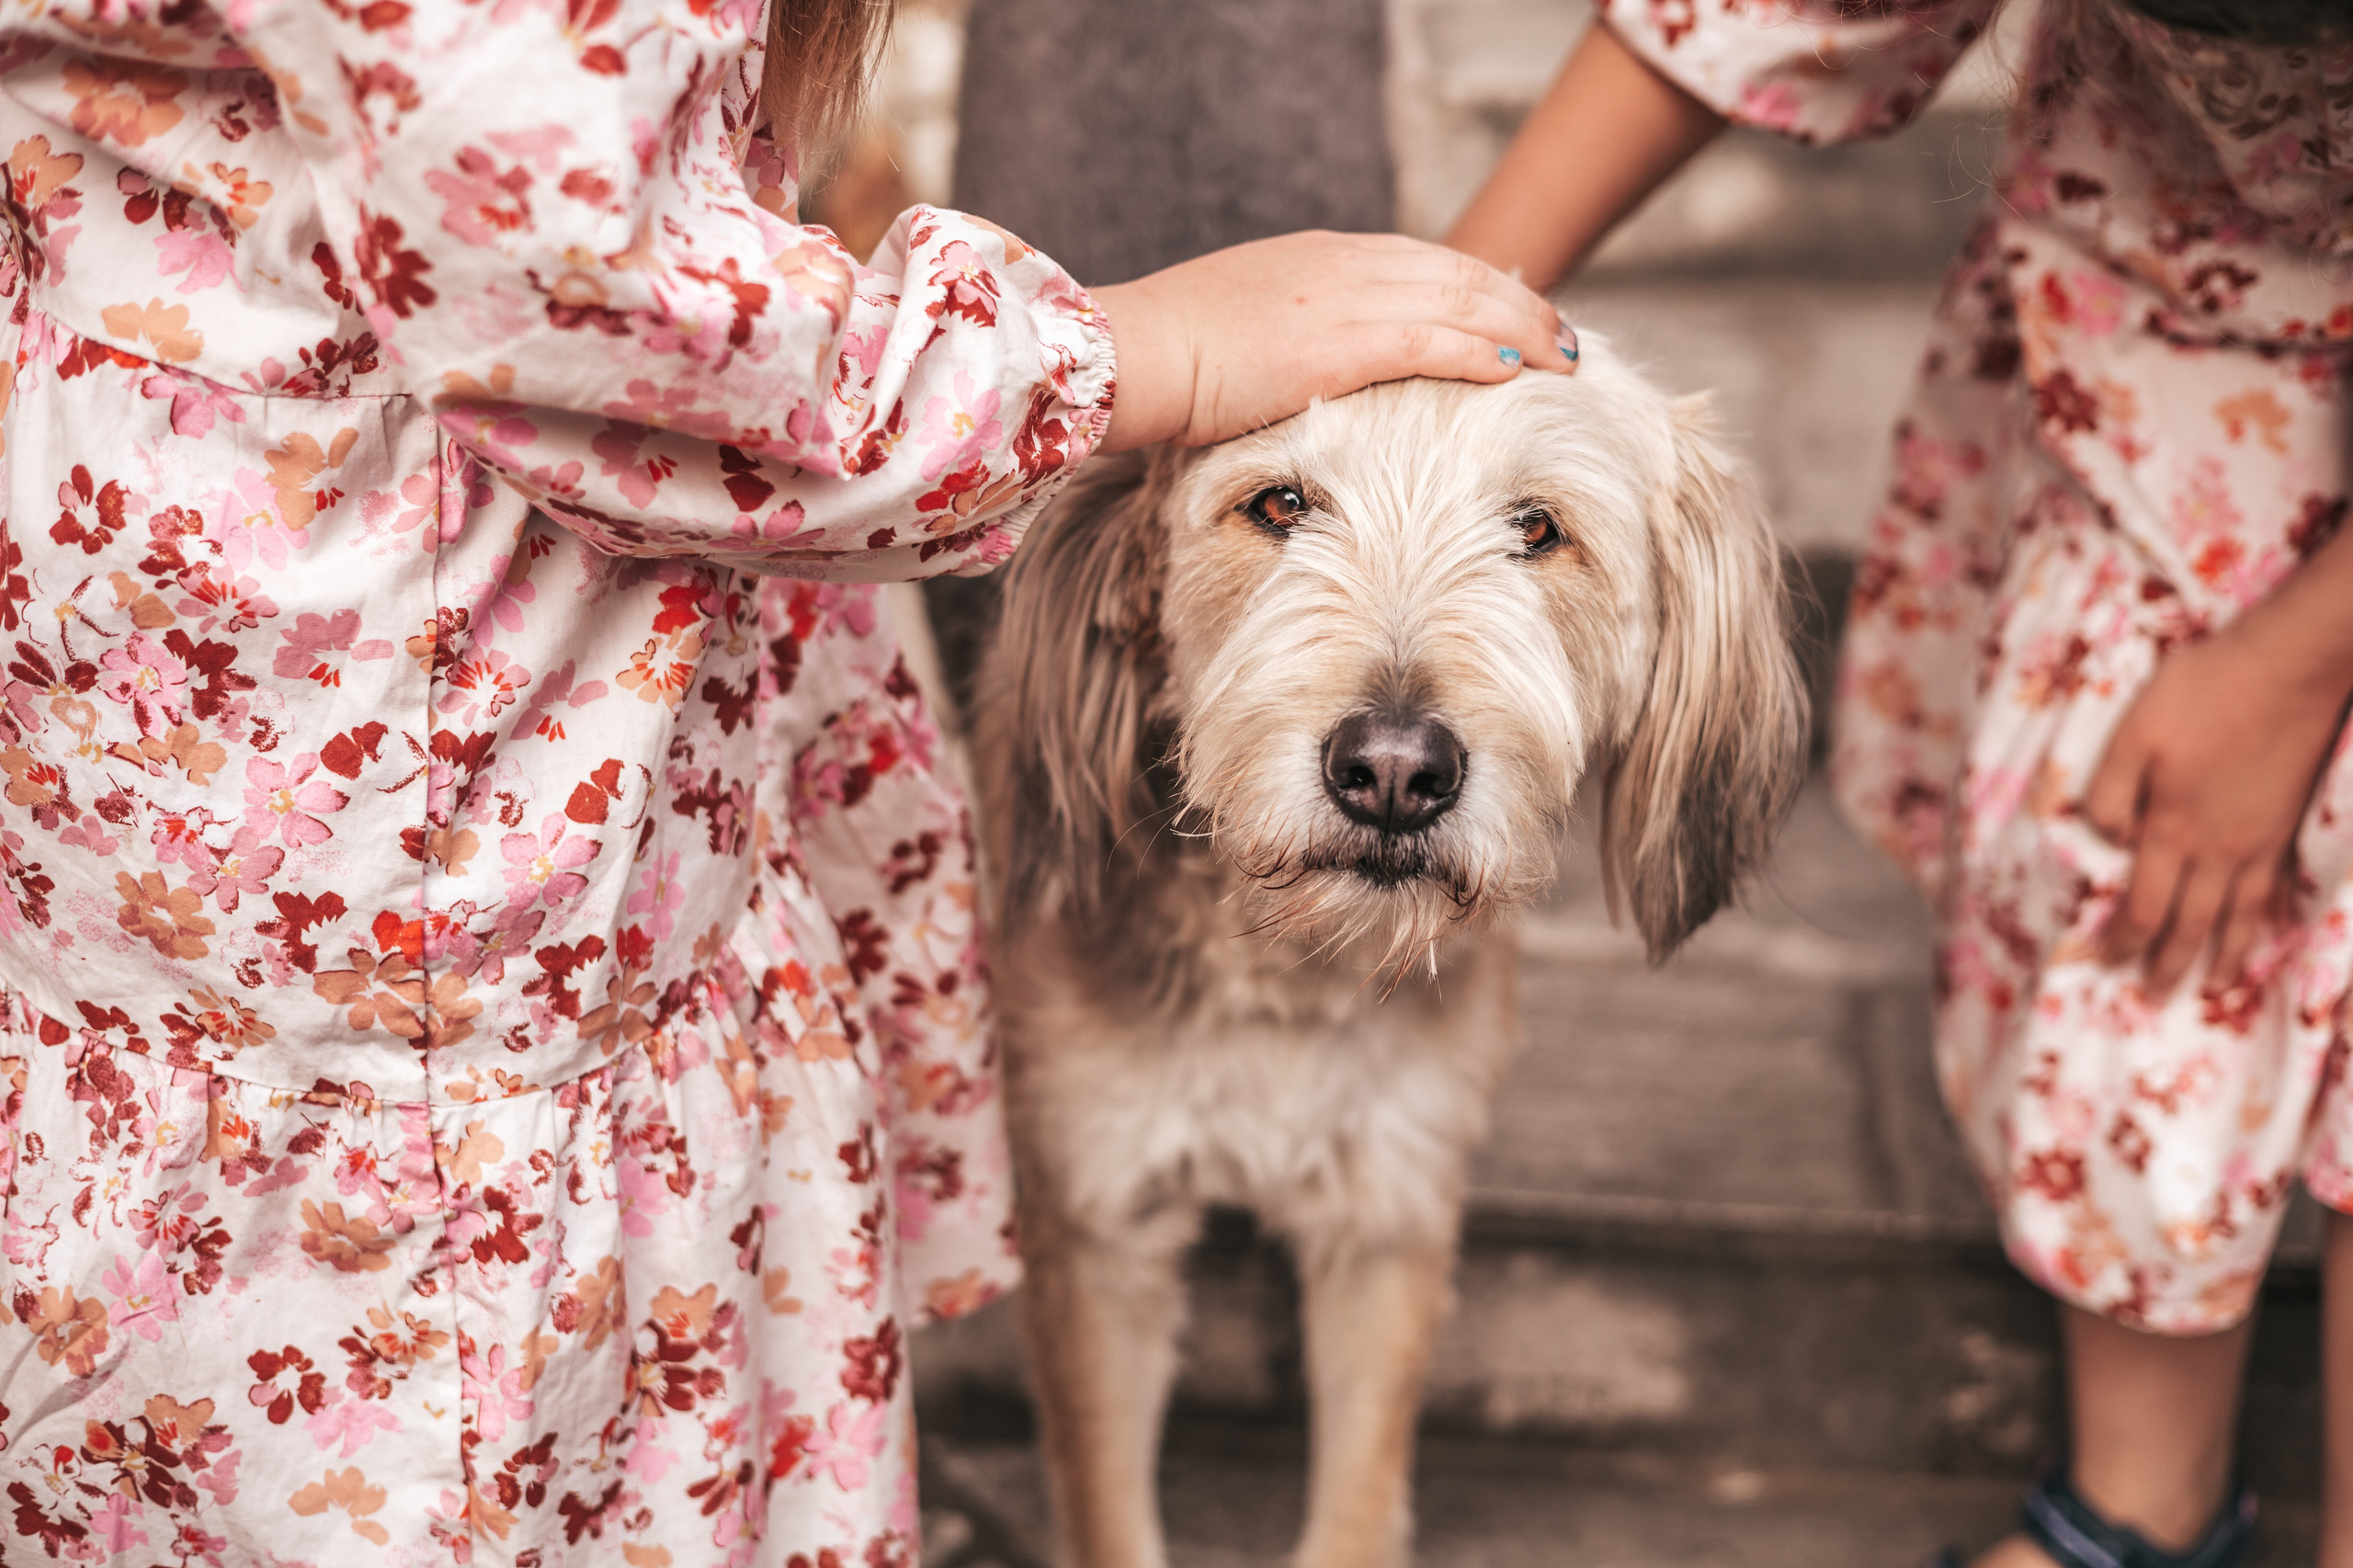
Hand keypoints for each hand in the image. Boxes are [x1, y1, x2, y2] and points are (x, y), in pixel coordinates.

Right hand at [1092, 231, 1571, 451]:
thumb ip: (1291, 334)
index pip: (1424, 261)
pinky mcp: (1343, 342)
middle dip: (1518, 302)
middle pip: (1457, 272)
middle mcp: (1344, 265)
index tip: (1512, 312)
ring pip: (1461, 300)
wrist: (1137, 349)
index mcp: (1321, 257)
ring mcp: (1346, 299)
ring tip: (1563, 357)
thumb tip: (1311, 369)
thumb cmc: (1171, 354)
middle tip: (1561, 336)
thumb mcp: (1242, 328)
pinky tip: (1517, 369)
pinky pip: (1434, 340)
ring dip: (1521, 327)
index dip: (1478, 286)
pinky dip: (1483, 350)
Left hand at [2086, 621, 2352, 994]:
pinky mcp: (2290, 824)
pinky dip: (2269, 920)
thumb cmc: (2204, 691)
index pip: (2141, 907)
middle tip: (2152, 1000)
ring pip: (2240, 917)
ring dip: (2222, 958)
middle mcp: (2218, 849)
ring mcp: (2261, 840)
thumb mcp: (2132, 734)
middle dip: (2167, 967)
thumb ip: (2108, 793)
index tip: (2103, 965)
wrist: (2293, 666)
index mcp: (2171, 830)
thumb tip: (2104, 843)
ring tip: (2211, 988)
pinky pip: (2278, 890)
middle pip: (2189, 925)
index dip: (2121, 941)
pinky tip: (2267, 930)